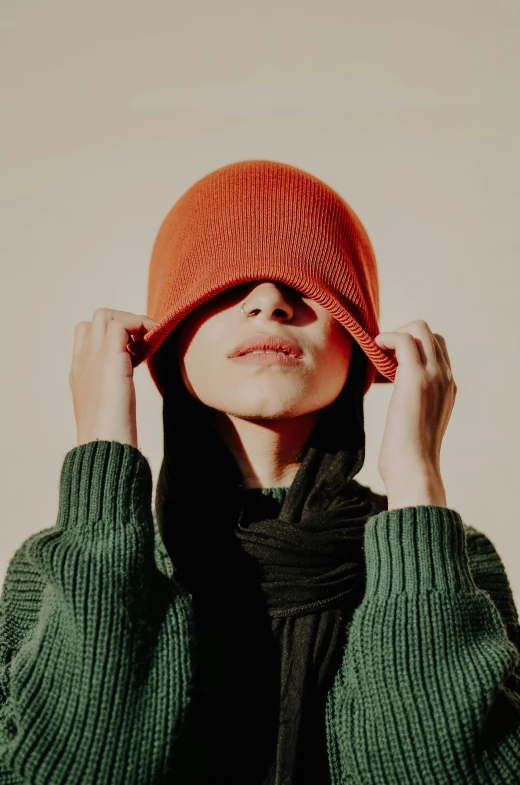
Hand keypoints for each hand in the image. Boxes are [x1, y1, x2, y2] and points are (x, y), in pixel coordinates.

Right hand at [69, 307, 156, 448]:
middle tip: (142, 345)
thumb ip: (112, 390)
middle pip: (96, 320)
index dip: (113, 336)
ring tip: (146, 344)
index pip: (87, 335)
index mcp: (79, 372)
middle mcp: (82, 360)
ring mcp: (92, 357)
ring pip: (105, 315)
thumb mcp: (107, 408)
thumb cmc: (110, 437)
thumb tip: (125, 387)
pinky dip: (140, 326)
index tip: (134, 354)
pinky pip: (122, 324)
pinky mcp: (110, 360)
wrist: (104, 447)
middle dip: (123, 324)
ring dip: (131, 322)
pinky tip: (152, 345)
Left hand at [373, 320, 456, 501]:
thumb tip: (399, 404)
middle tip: (381, 355)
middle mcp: (445, 378)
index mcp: (447, 388)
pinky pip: (404, 340)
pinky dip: (387, 338)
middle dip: (402, 335)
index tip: (387, 360)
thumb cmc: (407, 456)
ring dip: (394, 334)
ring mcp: (434, 376)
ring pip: (420, 329)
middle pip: (429, 333)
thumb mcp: (414, 424)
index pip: (435, 349)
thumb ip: (413, 406)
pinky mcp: (416, 379)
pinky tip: (374, 349)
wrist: (414, 471)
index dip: (410, 347)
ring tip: (377, 354)